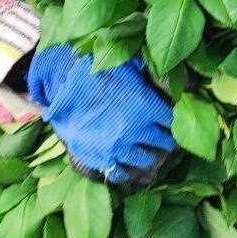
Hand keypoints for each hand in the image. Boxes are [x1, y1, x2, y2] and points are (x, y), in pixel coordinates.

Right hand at [27, 45, 174, 185]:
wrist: (63, 87)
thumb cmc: (96, 71)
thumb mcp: (129, 65)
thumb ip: (152, 73)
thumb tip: (172, 77)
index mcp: (148, 106)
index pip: (172, 120)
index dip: (173, 121)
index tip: (171, 122)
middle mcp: (138, 129)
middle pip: (163, 142)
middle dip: (166, 141)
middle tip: (165, 141)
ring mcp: (120, 146)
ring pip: (145, 160)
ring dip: (150, 158)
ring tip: (150, 155)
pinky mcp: (102, 158)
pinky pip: (120, 172)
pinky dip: (126, 171)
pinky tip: (127, 166)